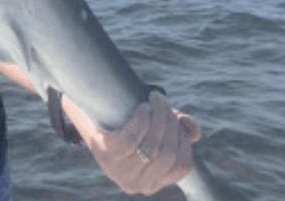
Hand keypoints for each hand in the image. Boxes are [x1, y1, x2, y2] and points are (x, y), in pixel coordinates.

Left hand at [61, 91, 201, 195]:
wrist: (91, 115)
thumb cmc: (129, 123)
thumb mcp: (157, 128)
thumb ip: (180, 129)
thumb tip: (194, 132)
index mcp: (155, 181)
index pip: (182, 165)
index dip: (183, 139)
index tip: (175, 117)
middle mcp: (139, 184)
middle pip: (168, 152)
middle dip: (169, 121)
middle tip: (161, 101)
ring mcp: (121, 172)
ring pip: (152, 145)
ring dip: (157, 116)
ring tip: (153, 99)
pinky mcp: (106, 156)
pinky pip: (132, 139)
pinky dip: (141, 120)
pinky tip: (141, 108)